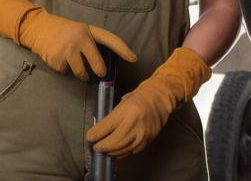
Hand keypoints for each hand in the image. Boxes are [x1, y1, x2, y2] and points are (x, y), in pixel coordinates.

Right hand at [0, 0, 136, 80]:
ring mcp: (68, 50)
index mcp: (89, 31)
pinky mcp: (57, 59)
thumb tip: (105, 62)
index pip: (111, 39)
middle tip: (99, 74)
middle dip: (99, 72)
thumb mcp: (80, 30)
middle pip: (97, 65)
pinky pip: (65, 72)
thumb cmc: (62, 30)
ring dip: (79, 74)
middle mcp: (80, 39)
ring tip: (75, 66)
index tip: (134, 58)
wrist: (38, 27)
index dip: (123, 49)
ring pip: (81, 73)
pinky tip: (58, 58)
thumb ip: (90, 43)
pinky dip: (63, 69)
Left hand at [86, 47, 209, 156]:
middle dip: (100, 146)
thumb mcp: (123, 103)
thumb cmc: (141, 97)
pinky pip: (130, 151)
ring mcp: (141, 134)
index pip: (105, 128)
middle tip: (95, 146)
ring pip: (120, 150)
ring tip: (104, 149)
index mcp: (126, 111)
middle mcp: (134, 124)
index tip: (89, 137)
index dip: (94, 135)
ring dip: (109, 151)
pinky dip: (121, 153)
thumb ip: (112, 117)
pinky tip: (115, 151)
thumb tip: (99, 130)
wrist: (161, 99)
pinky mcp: (147, 141)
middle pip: (112, 142)